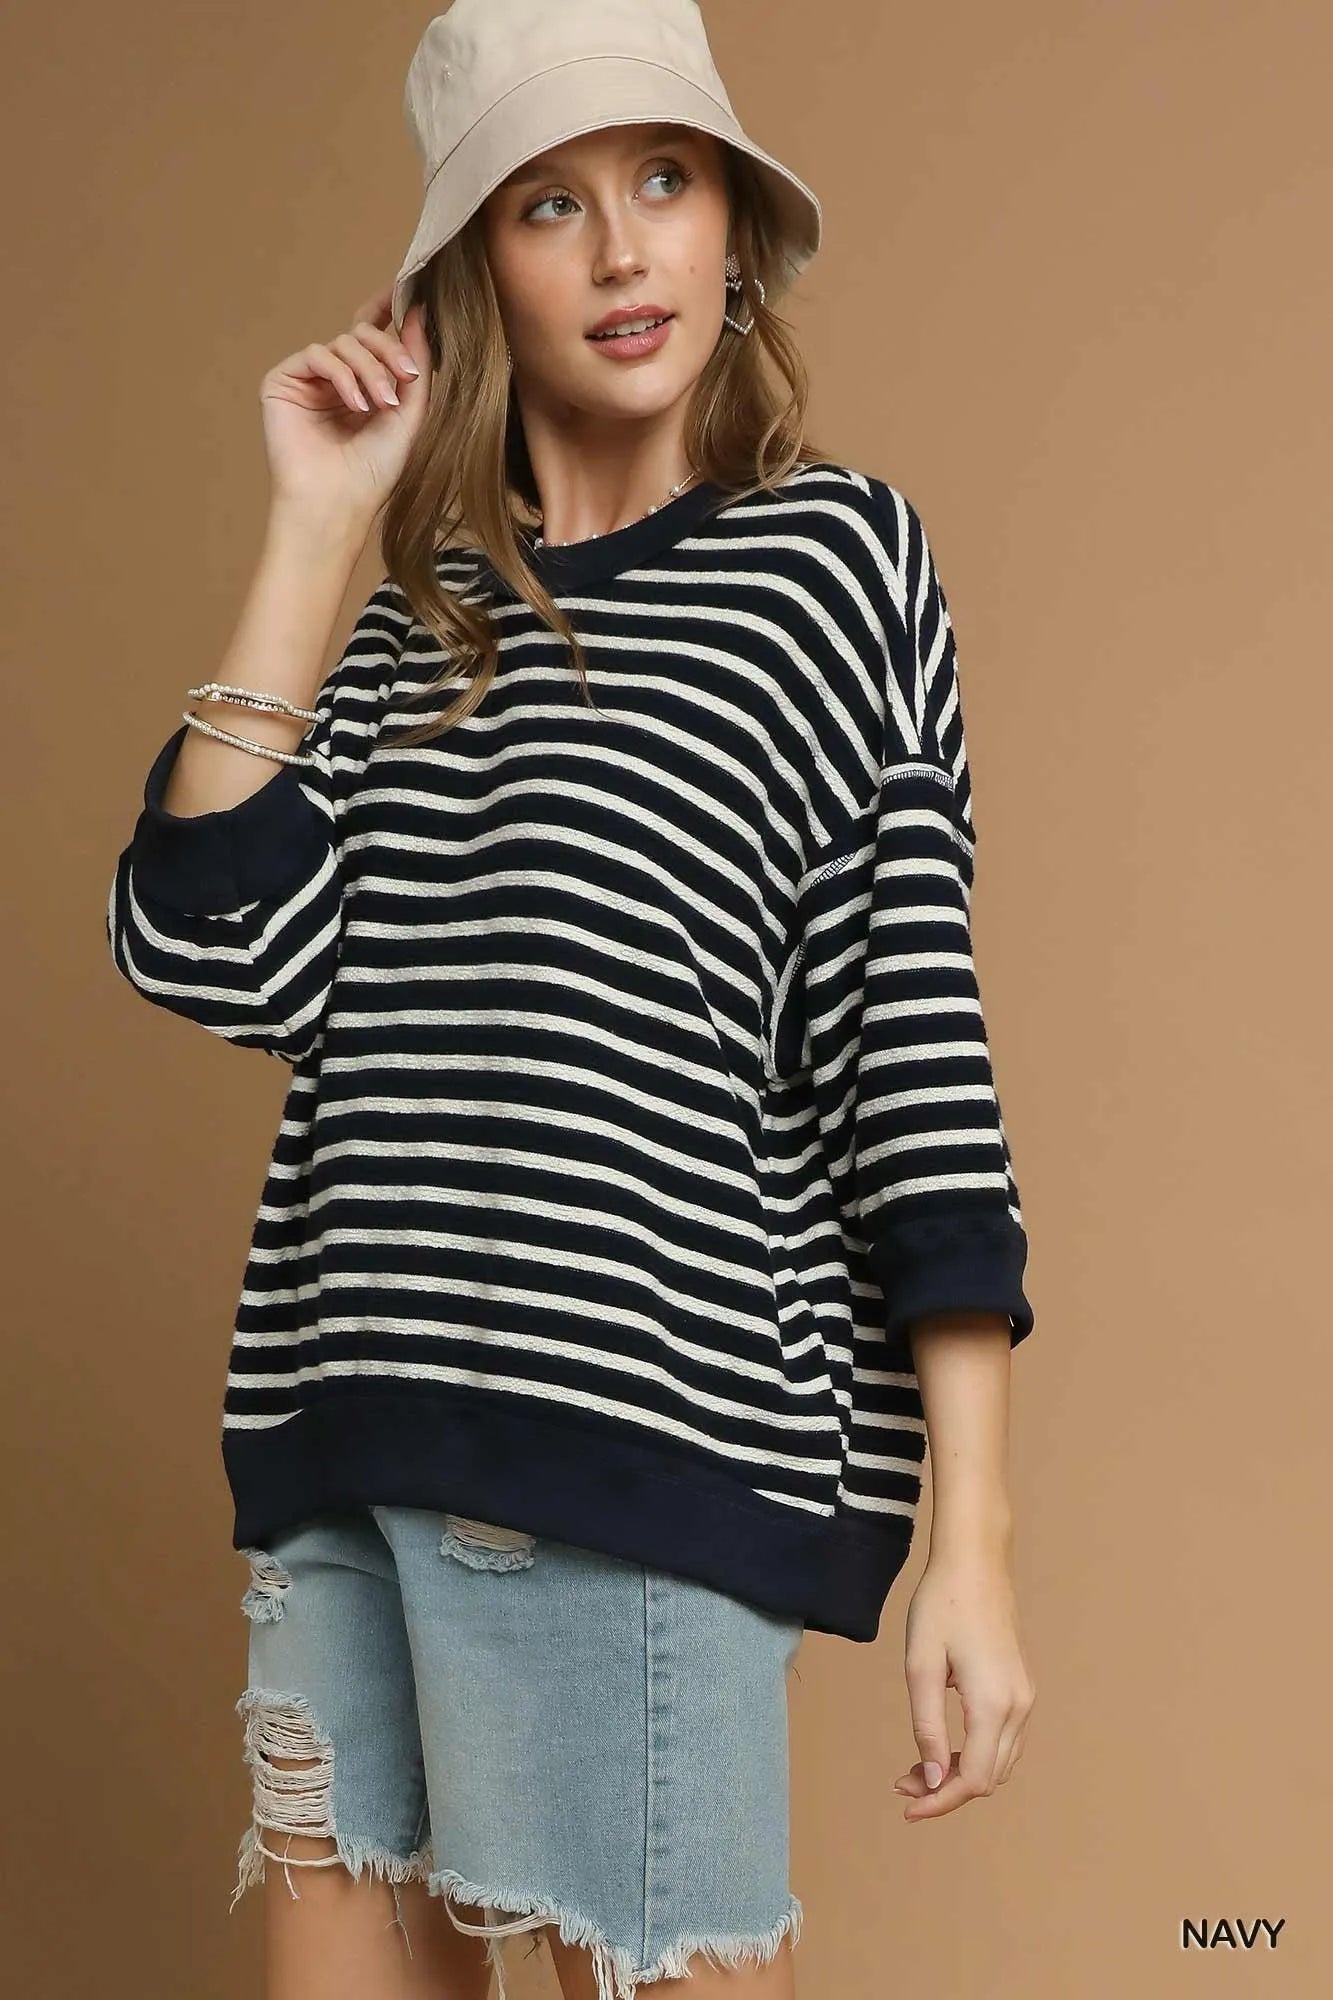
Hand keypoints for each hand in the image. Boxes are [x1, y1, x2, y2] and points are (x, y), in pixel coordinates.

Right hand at [259, 284, 432, 525]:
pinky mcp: (283, 382)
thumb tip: (419, 311)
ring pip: (342, 343)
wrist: (337, 505)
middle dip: (388, 351)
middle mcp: (335, 378)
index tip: (409, 291)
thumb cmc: (373, 473)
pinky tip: (356, 405)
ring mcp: (308, 380)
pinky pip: (317, 355)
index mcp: (363, 384)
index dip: (387, 310)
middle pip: (362, 335)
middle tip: (407, 378)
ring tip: (380, 405)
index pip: (372, 336)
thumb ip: (415, 363)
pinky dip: (342, 376)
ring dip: (369, 369)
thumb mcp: (408, 414)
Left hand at [893, 1546, 1035, 1819]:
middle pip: (988, 1778)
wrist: (976, 1563)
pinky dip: (975, 1754)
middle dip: (946, 1789)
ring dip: (960, 1774)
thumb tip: (933, 1778)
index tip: (906, 1806)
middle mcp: (1018, 1707)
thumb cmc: (941, 1606)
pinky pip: (1003, 1741)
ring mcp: (1024, 1698)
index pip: (973, 1780)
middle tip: (902, 1780)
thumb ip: (926, 1726)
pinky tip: (943, 1745)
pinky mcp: (1021, 1688)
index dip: (940, 1801)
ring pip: (998, 1764)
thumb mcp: (921, 1666)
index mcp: (993, 1704)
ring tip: (917, 1765)